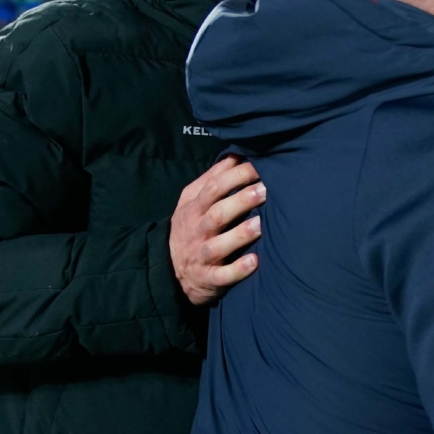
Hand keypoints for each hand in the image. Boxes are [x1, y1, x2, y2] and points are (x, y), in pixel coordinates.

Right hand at [170, 156, 263, 305]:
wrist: (168, 270)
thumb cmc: (189, 228)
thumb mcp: (191, 202)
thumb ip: (211, 179)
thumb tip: (234, 155)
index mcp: (194, 208)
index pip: (213, 188)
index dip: (236, 176)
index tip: (259, 168)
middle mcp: (196, 230)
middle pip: (217, 213)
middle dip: (240, 201)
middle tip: (265, 190)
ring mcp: (201, 255)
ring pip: (218, 245)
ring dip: (240, 234)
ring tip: (261, 224)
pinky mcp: (208, 278)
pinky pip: (222, 276)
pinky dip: (238, 270)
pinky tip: (255, 261)